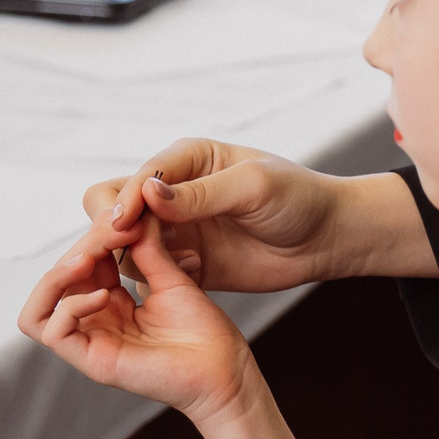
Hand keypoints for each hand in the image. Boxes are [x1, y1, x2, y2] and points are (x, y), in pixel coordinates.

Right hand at [19, 216, 256, 425]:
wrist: (224, 368)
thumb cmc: (203, 329)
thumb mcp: (170, 275)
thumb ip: (146, 247)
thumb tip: (130, 208)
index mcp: (110, 299)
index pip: (79, 261)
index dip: (95, 235)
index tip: (128, 217)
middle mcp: (94, 320)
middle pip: (58, 279)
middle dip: (82, 246)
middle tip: (116, 230)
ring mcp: (91, 341)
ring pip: (38, 309)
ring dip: (56, 277)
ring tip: (89, 259)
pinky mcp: (93, 362)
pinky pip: (54, 332)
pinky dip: (71, 306)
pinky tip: (104, 294)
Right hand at [84, 140, 435, 294]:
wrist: (328, 237)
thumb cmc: (298, 198)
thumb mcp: (253, 187)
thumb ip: (201, 193)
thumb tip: (148, 193)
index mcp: (187, 159)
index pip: (136, 178)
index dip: (124, 203)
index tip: (121, 229)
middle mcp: (174, 192)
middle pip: (113, 206)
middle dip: (110, 230)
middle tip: (121, 254)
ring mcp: (177, 229)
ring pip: (123, 243)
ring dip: (127, 258)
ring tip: (157, 270)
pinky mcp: (184, 263)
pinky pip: (146, 272)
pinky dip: (150, 279)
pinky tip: (181, 279)